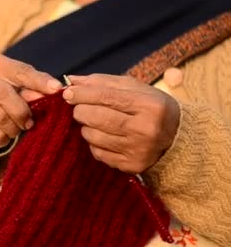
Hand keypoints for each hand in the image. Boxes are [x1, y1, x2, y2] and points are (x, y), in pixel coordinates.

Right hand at [0, 53, 61, 146]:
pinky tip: (2, 132)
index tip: (56, 90)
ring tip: (15, 127)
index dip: (39, 82)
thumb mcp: (21, 82)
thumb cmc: (6, 89)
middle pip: (3, 94)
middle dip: (21, 111)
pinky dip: (1, 137)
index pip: (20, 71)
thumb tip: (54, 91)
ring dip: (13, 127)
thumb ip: (36, 86)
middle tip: (29, 122)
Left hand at [62, 74, 179, 173]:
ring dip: (86, 127)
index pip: (107, 97)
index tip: (67, 93)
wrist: (178, 138)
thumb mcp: (135, 88)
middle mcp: (145, 129)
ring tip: (92, 121)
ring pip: (94, 136)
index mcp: (150, 105)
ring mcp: (138, 150)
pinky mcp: (130, 165)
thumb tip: (72, 80)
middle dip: (80, 111)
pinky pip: (98, 153)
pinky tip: (102, 136)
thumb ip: (103, 82)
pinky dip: (94, 143)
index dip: (83, 94)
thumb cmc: (151, 107)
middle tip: (78, 108)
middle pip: (98, 118)